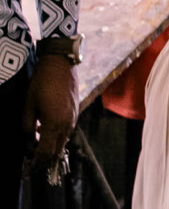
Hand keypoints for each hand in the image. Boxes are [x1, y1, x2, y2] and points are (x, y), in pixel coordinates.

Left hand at [23, 55, 77, 172]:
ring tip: (38, 151)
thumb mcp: (28, 105)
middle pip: (56, 150)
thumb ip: (26, 127)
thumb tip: (27, 142)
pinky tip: (45, 135)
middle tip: (34, 164)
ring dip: (51, 149)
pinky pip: (66, 132)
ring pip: (62, 142)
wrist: (61, 65)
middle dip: (45, 160)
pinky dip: (57, 138)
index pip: (45, 151)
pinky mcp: (75, 113)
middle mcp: (66, 124)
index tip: (29, 168)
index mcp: (53, 123)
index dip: (37, 162)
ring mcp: (73, 118)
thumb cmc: (42, 83)